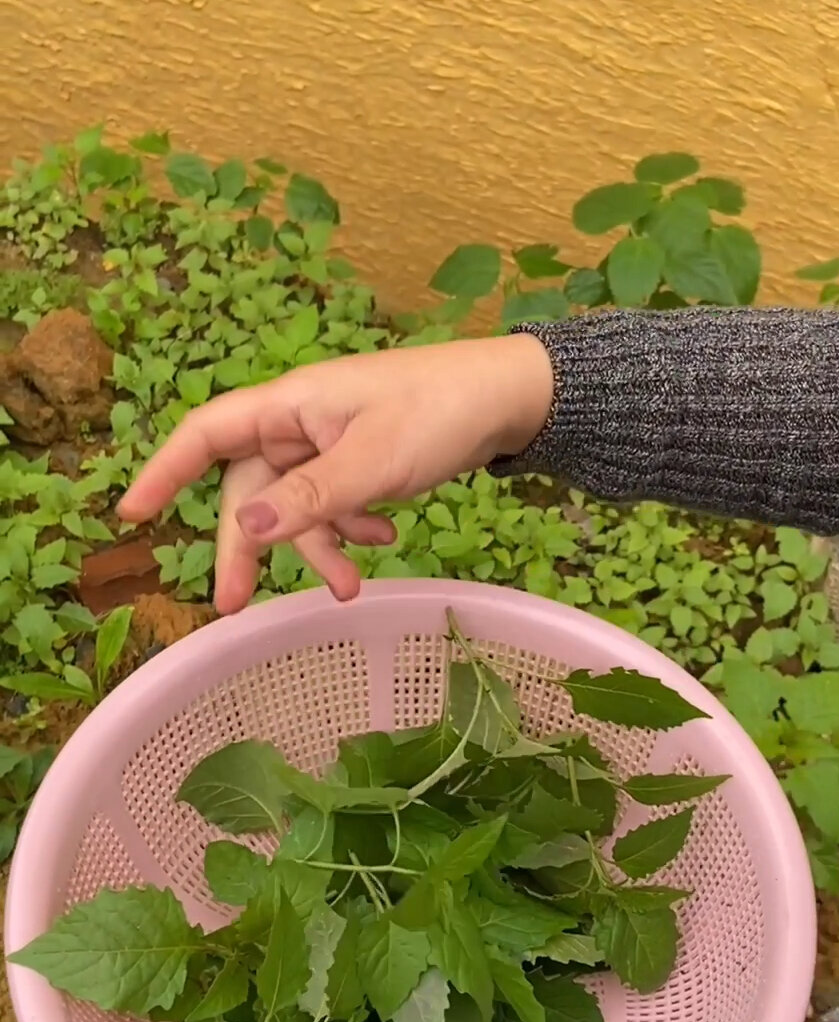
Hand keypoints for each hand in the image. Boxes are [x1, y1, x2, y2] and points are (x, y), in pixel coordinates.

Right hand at [116, 335, 553, 613]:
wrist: (509, 399)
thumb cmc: (440, 413)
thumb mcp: (373, 462)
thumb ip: (312, 498)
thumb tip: (247, 528)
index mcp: (290, 405)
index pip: (206, 434)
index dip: (165, 471)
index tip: (131, 515)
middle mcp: (300, 422)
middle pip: (251, 488)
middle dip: (248, 546)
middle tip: (234, 607)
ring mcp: (331, 443)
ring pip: (297, 506)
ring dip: (317, 549)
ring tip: (349, 589)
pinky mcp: (362, 461)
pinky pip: (335, 504)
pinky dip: (350, 531)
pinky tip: (381, 546)